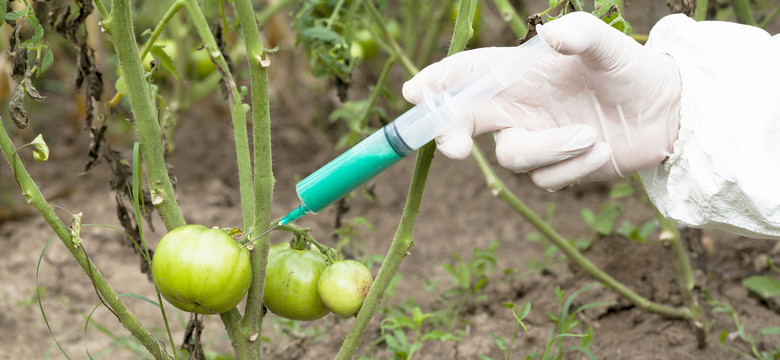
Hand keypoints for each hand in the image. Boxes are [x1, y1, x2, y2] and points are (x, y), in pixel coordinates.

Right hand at [402, 12, 680, 189]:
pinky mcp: (554, 168)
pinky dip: (575, 165)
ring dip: (549, 149)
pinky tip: (604, 149)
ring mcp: (534, 139)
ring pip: (511, 156)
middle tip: (454, 148)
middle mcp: (518, 107)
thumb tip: (552, 34)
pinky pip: (546, 179)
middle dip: (450, 134)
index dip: (438, 83)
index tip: (416, 94)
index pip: (467, 76)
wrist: (667, 114)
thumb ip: (581, 33)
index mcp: (520, 74)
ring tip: (592, 135)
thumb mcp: (610, 46)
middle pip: (464, 122)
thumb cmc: (632, 70)